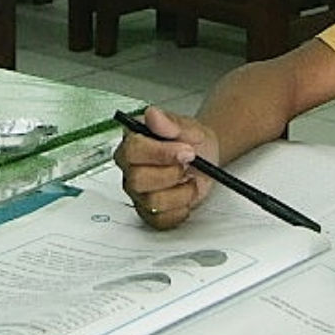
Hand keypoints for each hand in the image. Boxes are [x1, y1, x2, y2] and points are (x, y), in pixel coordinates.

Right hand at [116, 106, 220, 227]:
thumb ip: (169, 122)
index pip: (133, 150)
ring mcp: (137, 193)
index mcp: (132, 142)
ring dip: (180, 192)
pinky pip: (161, 220)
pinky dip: (180, 209)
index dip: (161, 153)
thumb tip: (152, 114)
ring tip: (189, 180)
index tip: (187, 151)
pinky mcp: (148, 213)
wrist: (204, 157)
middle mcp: (130, 169)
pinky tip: (185, 195)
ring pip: (152, 202)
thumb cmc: (189, 140)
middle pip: (138, 179)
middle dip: (171, 174)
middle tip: (189, 165)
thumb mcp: (186, 126)